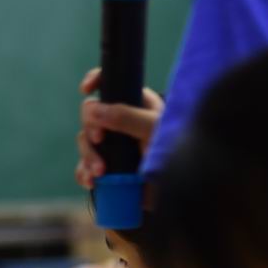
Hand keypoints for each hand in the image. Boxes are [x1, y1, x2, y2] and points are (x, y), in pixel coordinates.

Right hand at [74, 67, 164, 189]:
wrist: (182, 187)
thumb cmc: (176, 150)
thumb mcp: (153, 129)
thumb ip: (126, 117)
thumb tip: (92, 108)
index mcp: (136, 103)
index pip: (111, 83)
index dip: (96, 81)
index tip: (85, 89)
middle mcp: (121, 121)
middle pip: (90, 115)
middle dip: (91, 128)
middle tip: (99, 139)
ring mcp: (114, 145)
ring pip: (86, 142)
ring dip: (88, 156)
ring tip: (100, 172)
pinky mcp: (109, 167)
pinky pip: (86, 166)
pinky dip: (84, 173)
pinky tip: (91, 181)